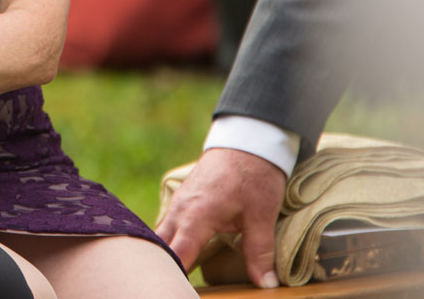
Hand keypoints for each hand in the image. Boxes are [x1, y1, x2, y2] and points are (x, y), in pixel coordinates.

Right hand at [156, 147, 286, 287]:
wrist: (246, 140)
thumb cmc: (253, 174)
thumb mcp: (261, 214)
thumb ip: (259, 251)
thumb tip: (264, 283)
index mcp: (196, 216)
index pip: (176, 255)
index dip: (175, 276)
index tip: (175, 289)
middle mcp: (180, 211)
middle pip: (158, 247)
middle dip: (162, 268)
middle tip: (169, 286)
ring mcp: (178, 205)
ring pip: (160, 236)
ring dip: (164, 256)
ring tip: (172, 278)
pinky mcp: (182, 202)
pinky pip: (166, 227)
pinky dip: (168, 244)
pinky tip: (178, 257)